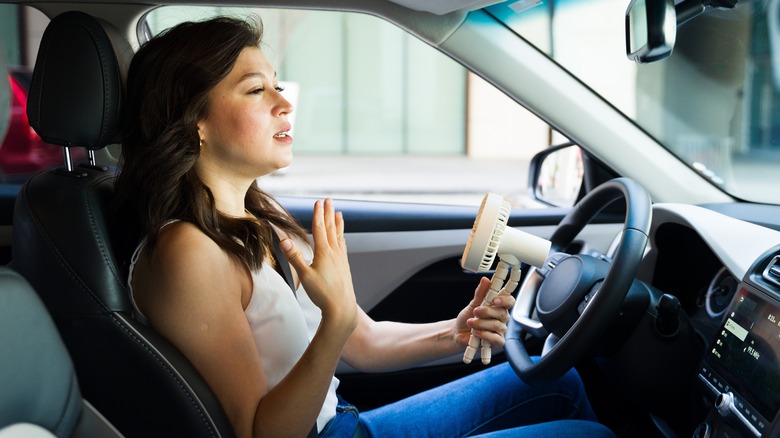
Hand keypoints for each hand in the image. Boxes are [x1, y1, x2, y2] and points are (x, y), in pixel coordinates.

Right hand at [280, 199, 356, 336]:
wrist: (342, 308)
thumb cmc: (323, 293)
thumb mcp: (305, 276)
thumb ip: (294, 257)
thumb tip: (283, 240)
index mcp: (324, 253)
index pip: (320, 229)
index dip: (318, 214)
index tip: (318, 202)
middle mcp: (334, 253)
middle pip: (330, 229)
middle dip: (328, 214)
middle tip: (328, 200)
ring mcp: (341, 259)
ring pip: (338, 236)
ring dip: (337, 223)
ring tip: (338, 213)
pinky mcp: (344, 266)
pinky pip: (342, 246)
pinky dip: (341, 238)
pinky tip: (341, 238)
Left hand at [454, 277, 514, 349]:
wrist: (458, 333)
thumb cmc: (468, 317)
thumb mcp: (472, 303)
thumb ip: (480, 292)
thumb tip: (486, 280)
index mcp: (498, 306)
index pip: (509, 300)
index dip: (505, 299)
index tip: (494, 300)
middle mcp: (502, 318)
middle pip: (502, 313)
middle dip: (487, 312)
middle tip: (475, 311)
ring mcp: (500, 330)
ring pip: (497, 325)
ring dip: (481, 323)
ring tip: (471, 323)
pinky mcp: (497, 342)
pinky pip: (496, 339)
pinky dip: (484, 335)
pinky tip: (476, 333)